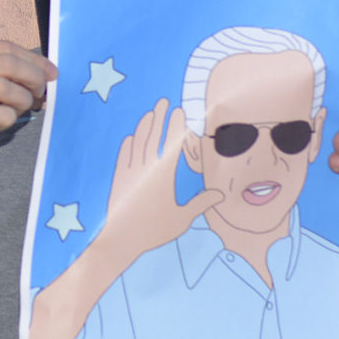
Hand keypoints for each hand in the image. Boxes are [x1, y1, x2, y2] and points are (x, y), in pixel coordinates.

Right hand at [0, 41, 52, 181]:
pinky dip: (7, 119)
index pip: (2, 46)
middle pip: (6, 63)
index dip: (32, 58)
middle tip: (41, 94)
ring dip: (22, 101)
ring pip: (4, 87)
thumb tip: (38, 71)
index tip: (50, 72)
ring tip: (18, 111)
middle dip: (33, 77)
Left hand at [94, 100, 223, 261]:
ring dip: (144, 126)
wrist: (120, 237)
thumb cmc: (153, 229)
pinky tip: (131, 137)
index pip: (171, 143)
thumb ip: (201, 203)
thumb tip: (220, 195)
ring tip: (150, 113)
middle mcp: (146, 167)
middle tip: (163, 101)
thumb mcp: (182, 218)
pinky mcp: (118, 177)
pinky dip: (129, 143)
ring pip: (138, 142)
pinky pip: (124, 154)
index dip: (176, 125)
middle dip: (159, 117)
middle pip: (153, 136)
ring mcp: (129, 170)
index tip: (179, 110)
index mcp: (163, 174)